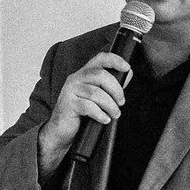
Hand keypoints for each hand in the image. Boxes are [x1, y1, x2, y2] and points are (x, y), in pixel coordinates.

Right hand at [38, 52, 129, 174]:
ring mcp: (70, 91)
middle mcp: (75, 78)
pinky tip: (105, 119)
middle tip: (121, 102)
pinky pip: (88, 107)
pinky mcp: (67, 104)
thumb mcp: (97, 97)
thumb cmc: (80, 113)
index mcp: (84, 74)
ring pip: (95, 93)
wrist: (61, 131)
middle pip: (100, 75)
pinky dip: (100, 114)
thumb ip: (111, 85)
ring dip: (110, 105)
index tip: (127, 68)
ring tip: (114, 114)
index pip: (100, 58)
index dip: (115, 60)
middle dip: (116, 89)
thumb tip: (128, 74)